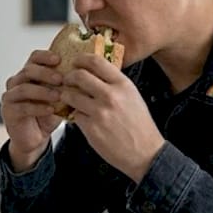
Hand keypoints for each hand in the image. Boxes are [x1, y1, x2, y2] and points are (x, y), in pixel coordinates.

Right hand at [0, 50, 65, 170]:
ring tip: (58, 96)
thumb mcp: (59, 97)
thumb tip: (85, 74)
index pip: (34, 58)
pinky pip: (22, 107)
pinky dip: (37, 107)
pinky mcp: (8, 111)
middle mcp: (16, 82)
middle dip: (46, 73)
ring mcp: (10, 96)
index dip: (45, 56)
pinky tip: (50, 110)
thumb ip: (65, 85)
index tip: (59, 59)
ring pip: (24, 88)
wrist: (35, 137)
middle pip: (28, 71)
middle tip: (61, 79)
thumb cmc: (47, 114)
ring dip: (42, 91)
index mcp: (28, 74)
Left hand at [61, 55, 164, 183]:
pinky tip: (80, 116)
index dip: (81, 59)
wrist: (145, 153)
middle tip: (67, 80)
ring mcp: (100, 112)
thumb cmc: (139, 125)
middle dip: (69, 77)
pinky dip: (75, 115)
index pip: (96, 62)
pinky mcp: (91, 128)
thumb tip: (95, 72)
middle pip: (79, 76)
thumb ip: (114, 84)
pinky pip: (74, 115)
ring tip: (69, 98)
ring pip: (71, 95)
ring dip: (66, 96)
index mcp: (123, 85)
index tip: (76, 61)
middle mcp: (111, 96)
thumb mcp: (132, 96)